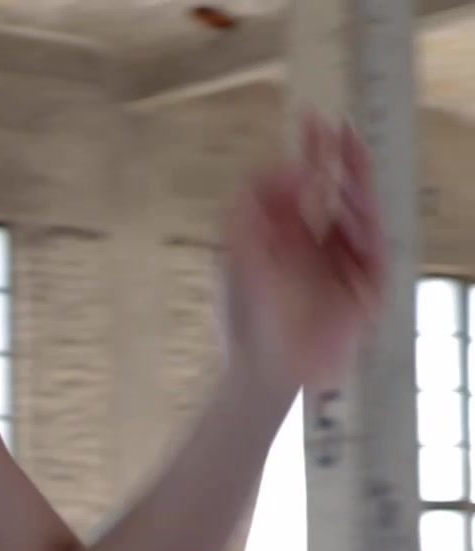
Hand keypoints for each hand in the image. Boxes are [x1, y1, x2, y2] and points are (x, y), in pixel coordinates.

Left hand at [221, 110, 389, 399]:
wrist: (265, 370)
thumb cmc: (245, 322)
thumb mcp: (235, 260)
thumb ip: (247, 214)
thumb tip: (271, 169)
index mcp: (286, 233)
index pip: (304, 182)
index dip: (310, 152)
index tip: (312, 121)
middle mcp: (318, 242)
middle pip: (338, 189)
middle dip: (341, 158)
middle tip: (341, 129)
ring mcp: (344, 261)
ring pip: (360, 212)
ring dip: (355, 189)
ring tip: (345, 171)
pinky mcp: (367, 285)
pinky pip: (374, 247)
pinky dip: (367, 227)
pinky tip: (354, 213)